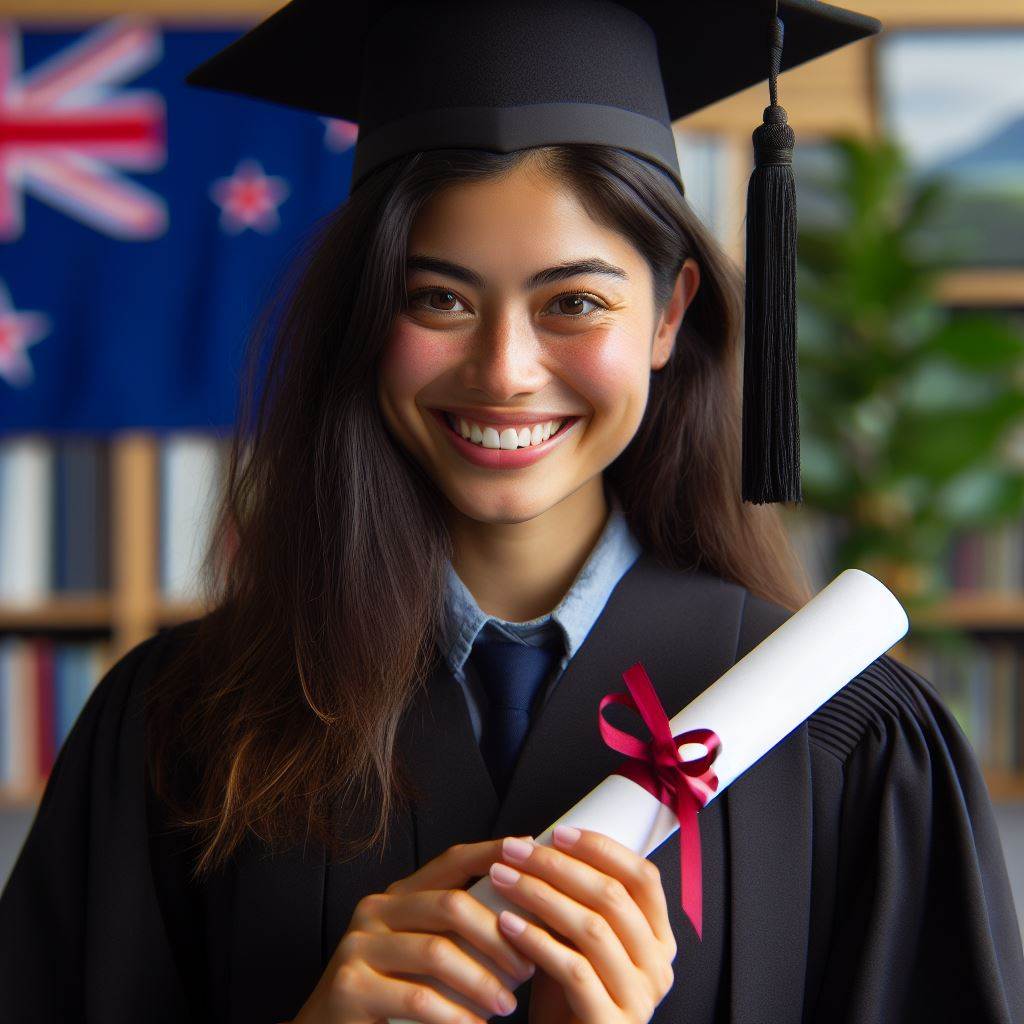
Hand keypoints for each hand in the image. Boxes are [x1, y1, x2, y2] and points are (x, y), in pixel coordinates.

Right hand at [291, 837, 536, 1023]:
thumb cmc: (390, 997)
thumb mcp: (422, 954)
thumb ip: (455, 932)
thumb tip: (525, 915)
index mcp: (398, 896)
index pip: (452, 861)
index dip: (492, 854)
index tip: (532, 855)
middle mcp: (376, 911)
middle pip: (450, 905)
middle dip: (497, 936)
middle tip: (528, 967)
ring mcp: (359, 946)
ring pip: (437, 952)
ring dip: (481, 980)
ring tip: (507, 1005)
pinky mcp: (349, 986)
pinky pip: (417, 997)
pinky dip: (454, 1014)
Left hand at [487, 826, 676, 1023]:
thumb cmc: (569, 995)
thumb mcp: (582, 942)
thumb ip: (579, 902)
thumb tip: (545, 846)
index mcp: (659, 939)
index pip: (643, 877)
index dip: (602, 848)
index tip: (558, 831)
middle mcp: (658, 967)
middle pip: (612, 896)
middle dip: (559, 865)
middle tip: (515, 850)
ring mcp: (639, 998)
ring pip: (592, 928)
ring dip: (541, 895)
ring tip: (504, 879)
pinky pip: (574, 970)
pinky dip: (537, 941)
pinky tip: (507, 923)